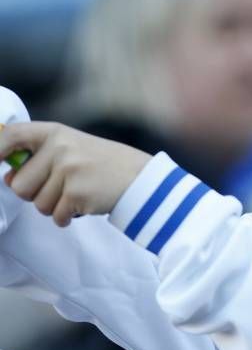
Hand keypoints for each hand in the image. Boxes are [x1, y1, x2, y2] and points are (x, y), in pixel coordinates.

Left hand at [0, 122, 150, 225]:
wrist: (140, 177)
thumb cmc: (102, 163)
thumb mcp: (71, 147)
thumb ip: (39, 157)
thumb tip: (7, 177)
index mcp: (54, 132)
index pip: (11, 137)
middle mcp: (59, 148)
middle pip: (18, 185)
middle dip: (35, 194)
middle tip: (61, 187)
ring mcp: (68, 170)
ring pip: (38, 204)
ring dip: (55, 206)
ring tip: (78, 192)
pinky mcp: (77, 193)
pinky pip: (56, 216)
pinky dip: (68, 216)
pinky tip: (85, 203)